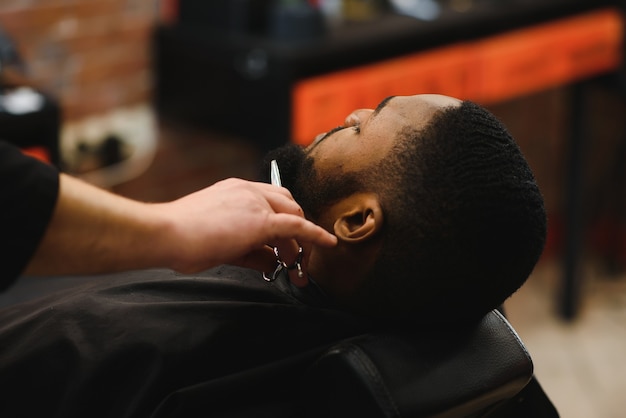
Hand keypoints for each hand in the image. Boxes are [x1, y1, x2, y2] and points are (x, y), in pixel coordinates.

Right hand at [154, 178, 335, 276]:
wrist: (166, 234)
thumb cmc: (182, 239)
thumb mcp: (222, 245)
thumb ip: (251, 253)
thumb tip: (273, 264)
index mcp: (236, 191)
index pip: (271, 202)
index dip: (283, 224)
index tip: (285, 245)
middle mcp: (248, 190)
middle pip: (288, 205)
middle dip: (297, 232)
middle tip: (295, 260)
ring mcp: (255, 201)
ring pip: (293, 216)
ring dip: (301, 243)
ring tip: (298, 268)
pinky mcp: (261, 219)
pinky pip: (297, 226)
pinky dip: (315, 235)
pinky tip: (327, 244)